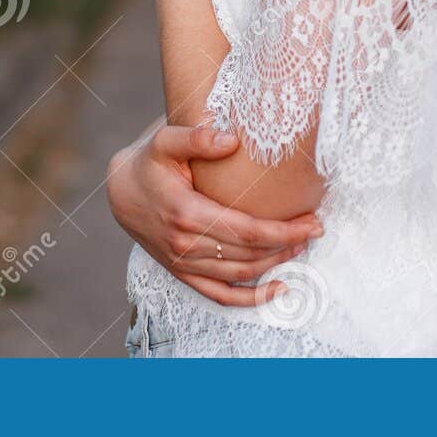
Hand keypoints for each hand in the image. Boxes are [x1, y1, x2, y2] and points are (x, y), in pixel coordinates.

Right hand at [106, 121, 323, 306]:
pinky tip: (278, 288)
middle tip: (316, 228)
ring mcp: (183, 264)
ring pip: (241, 274)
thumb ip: (196, 137)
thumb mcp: (164, 141)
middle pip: (250, 254)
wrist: (120, 191)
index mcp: (186, 213)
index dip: (284, 231)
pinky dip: (252, 299)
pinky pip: (221, 295)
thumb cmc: (148, 163)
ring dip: (276, 264)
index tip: (311, 222)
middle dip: (289, 244)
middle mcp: (185, 245)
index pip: (247, 231)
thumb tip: (231, 140)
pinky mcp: (183, 273)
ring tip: (302, 246)